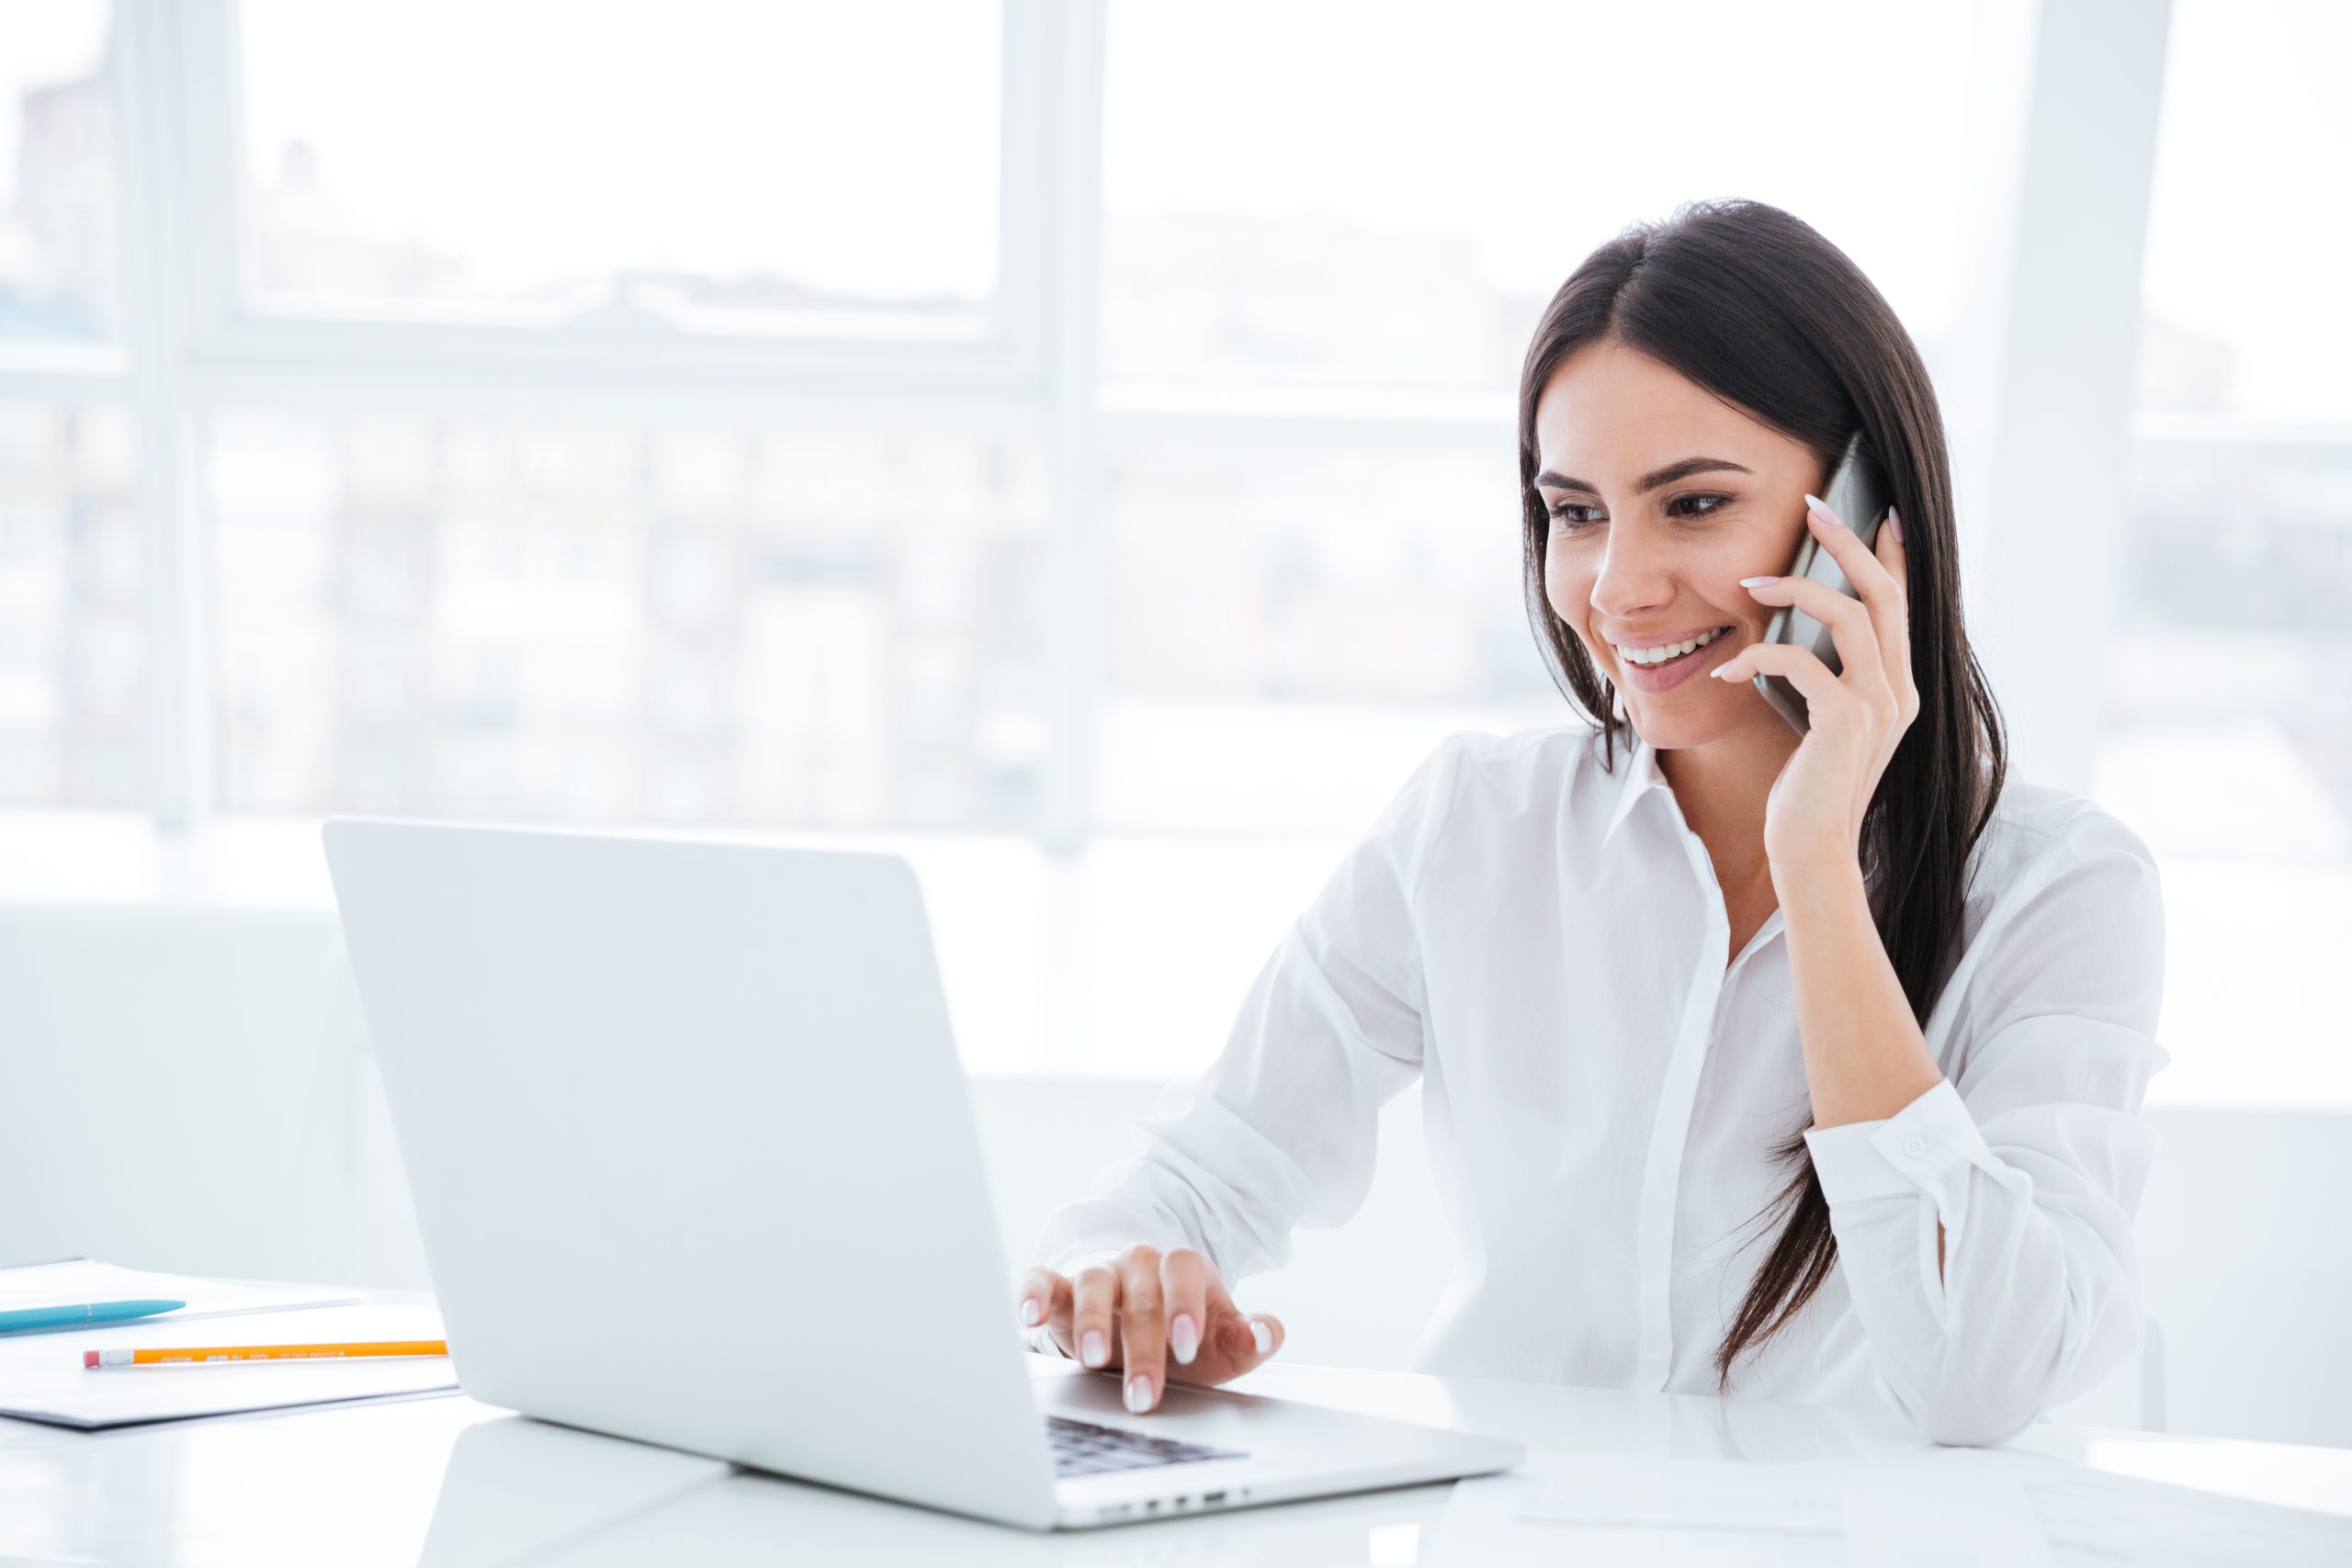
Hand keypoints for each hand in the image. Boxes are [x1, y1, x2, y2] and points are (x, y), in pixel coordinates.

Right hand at [1016, 1244, 1285, 1414]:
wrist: (1141, 1328)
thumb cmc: (1184, 1337)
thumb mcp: (1220, 1343)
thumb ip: (1249, 1340)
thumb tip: (1266, 1334)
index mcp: (1180, 1268)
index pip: (1182, 1269)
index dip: (1184, 1305)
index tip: (1186, 1346)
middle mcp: (1137, 1265)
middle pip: (1139, 1292)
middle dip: (1142, 1345)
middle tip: (1145, 1394)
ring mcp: (1098, 1274)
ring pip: (1092, 1282)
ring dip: (1093, 1320)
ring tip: (1095, 1361)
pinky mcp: (1060, 1289)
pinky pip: (1042, 1280)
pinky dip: (1034, 1294)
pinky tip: (1029, 1316)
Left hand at [1711, 493, 1918, 873]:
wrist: (1811, 849)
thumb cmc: (1807, 788)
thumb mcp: (1824, 723)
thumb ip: (1829, 680)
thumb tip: (1797, 632)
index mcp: (1899, 687)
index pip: (1904, 605)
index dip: (1893, 556)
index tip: (1879, 512)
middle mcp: (1899, 691)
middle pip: (1885, 593)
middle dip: (1849, 543)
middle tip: (1813, 506)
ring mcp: (1878, 706)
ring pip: (1850, 617)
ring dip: (1796, 590)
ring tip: (1749, 585)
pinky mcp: (1845, 723)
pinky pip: (1802, 664)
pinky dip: (1761, 656)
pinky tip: (1730, 667)